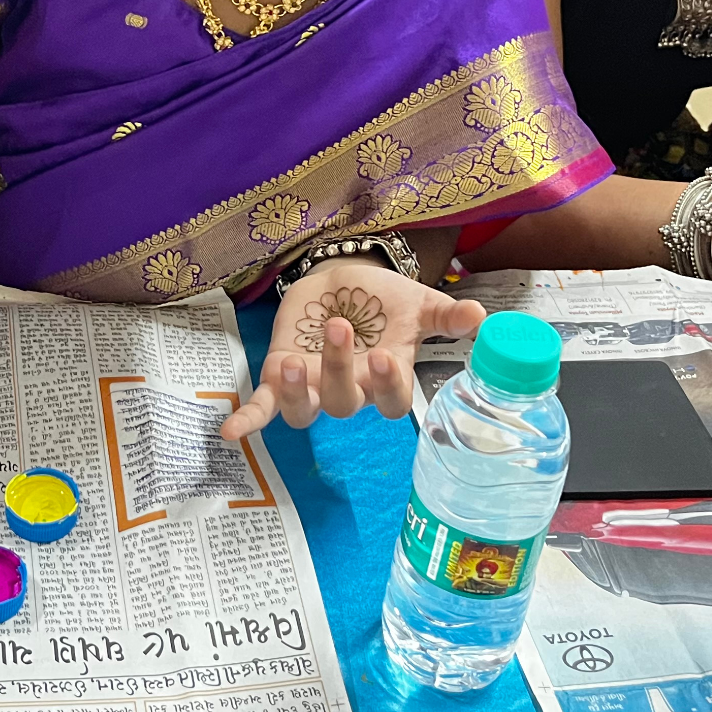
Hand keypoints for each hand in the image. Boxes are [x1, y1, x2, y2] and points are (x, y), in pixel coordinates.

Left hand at [222, 261, 486, 439]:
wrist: (344, 278)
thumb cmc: (383, 300)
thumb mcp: (417, 303)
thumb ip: (446, 316)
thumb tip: (481, 317)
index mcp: (384, 380)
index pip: (392, 400)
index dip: (389, 384)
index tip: (387, 354)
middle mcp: (349, 391)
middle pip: (347, 403)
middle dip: (342, 369)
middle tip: (341, 328)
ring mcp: (314, 388)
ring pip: (308, 411)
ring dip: (300, 393)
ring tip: (295, 363)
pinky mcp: (280, 377)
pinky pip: (265, 409)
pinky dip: (249, 420)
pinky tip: (231, 433)